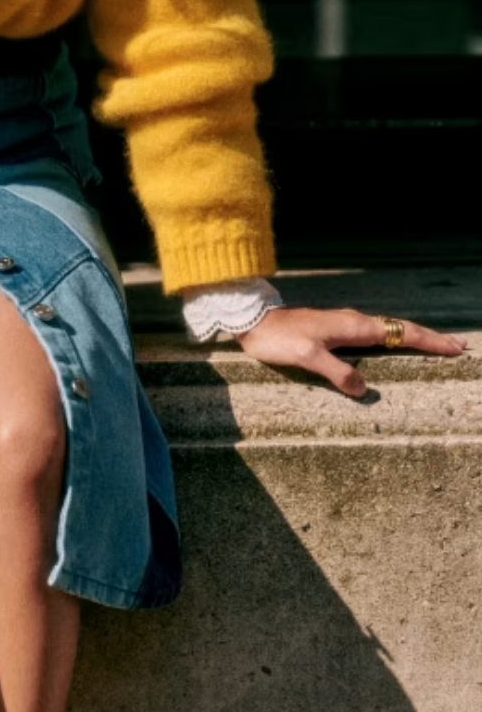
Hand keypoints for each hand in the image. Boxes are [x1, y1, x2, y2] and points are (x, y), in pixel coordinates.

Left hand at [236, 307, 467, 398]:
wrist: (254, 322)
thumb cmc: (278, 339)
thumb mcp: (307, 357)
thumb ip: (336, 372)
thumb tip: (362, 389)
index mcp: (354, 326)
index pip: (401, 333)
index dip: (430, 341)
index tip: (455, 348)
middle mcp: (354, 322)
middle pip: (401, 330)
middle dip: (431, 338)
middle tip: (458, 347)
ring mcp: (345, 325)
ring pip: (388, 331)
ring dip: (414, 338)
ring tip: (435, 347)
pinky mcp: (335, 331)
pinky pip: (373, 335)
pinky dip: (392, 340)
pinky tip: (392, 347)